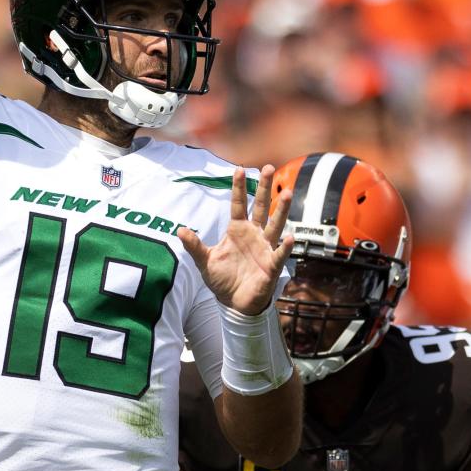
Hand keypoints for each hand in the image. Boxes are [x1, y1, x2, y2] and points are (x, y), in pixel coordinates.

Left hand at [177, 164, 293, 314]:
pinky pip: (279, 254)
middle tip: (268, 168)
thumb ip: (195, 246)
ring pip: (275, 225)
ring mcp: (265, 248)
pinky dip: (285, 247)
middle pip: (260, 207)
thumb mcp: (205, 262)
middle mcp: (254, 234)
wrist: (235, 303)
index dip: (238, 188)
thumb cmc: (222, 280)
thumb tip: (179, 230)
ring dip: (281, 210)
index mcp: (237, 230)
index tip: (238, 169)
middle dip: (264, 188)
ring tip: (287, 192)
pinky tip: (290, 237)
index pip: (238, 204)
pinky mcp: (271, 265)